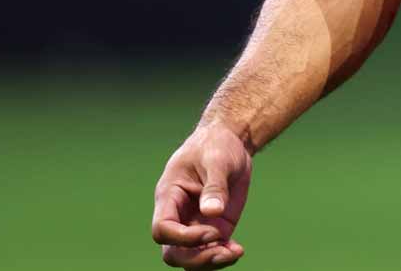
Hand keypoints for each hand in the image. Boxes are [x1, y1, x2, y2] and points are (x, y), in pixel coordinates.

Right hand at [151, 123, 253, 267]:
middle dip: (196, 258)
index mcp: (169, 196)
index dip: (183, 238)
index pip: (162, 229)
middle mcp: (179, 215)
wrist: (230, 142)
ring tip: (235, 252)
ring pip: (190, 258)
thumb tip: (213, 212)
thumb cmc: (216, 145)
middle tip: (223, 250)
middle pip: (173, 252)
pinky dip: (222, 257)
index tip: (212, 229)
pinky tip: (237, 250)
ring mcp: (195, 224)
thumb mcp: (217, 160)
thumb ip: (215, 186)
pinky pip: (210, 251)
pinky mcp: (213, 226)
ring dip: (209, 262)